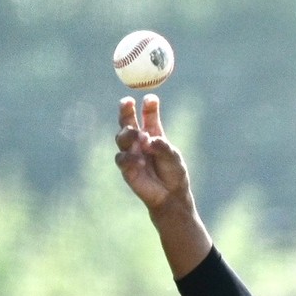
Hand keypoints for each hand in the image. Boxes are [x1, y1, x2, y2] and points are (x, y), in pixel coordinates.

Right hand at [114, 95, 193, 216]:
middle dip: (126, 110)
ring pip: (121, 137)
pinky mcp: (126, 168)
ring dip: (129, 134)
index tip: (151, 99)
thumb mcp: (173, 156)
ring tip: (139, 136)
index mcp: (153, 133)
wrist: (170, 196)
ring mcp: (130, 152)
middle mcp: (139, 140)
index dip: (148, 106)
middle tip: (128, 102)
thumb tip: (147, 139)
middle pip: (127, 121)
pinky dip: (130, 158)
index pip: (148, 115)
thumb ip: (162, 146)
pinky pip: (122, 159)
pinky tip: (140, 161)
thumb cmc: (173, 173)